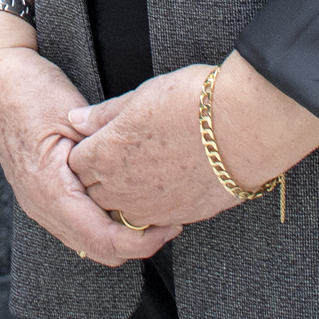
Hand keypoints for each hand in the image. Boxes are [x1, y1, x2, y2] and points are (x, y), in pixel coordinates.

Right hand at [0, 0, 179, 266]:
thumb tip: (142, 181)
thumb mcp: (73, 117)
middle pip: (98, 250)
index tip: (170, 226)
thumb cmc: (29, 89)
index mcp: (49, 189)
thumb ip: (102, 153)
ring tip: (152, 210)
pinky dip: (104, 222)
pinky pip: (77, 225)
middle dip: (137, 242)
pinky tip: (123, 200)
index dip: (141, 241)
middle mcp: (39, 206)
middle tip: (170, 219)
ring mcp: (37, 204)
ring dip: (121, 234)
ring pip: (87, 242)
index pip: (102, 238)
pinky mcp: (40, 196)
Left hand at [67, 55, 318, 228]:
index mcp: (105, 154)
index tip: (97, 141)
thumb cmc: (193, 102)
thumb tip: (76, 120)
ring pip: (120, 213)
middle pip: (92, 193)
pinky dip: (152, 209)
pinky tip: (166, 188)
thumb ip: (104, 115)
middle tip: (118, 157)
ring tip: (142, 173)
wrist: (244, 127)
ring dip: (124, 198)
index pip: (74, 164)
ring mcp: (150, 208)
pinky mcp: (178, 218)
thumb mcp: (141, 96)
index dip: (84, 151)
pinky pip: (152, 222)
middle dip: (98, 178)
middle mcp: (121, 188)